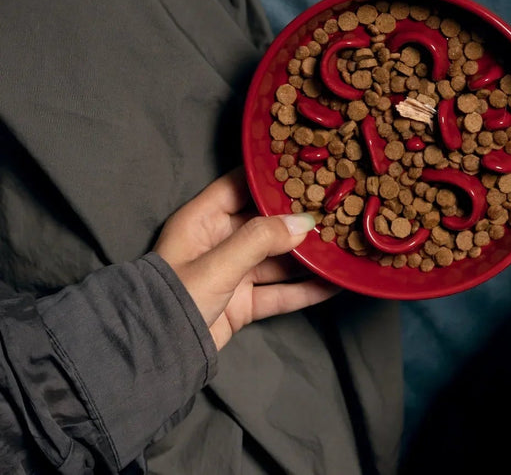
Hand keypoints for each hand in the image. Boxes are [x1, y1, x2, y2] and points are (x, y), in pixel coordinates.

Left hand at [154, 169, 339, 349]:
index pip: (239, 187)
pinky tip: (334, 283)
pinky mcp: (243, 302)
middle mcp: (219, 243)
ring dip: (307, 256)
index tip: (305, 169)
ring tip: (341, 245)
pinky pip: (280, 292)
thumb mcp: (217, 264)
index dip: (270, 177)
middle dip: (298, 219)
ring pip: (278, 259)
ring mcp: (233, 274)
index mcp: (202, 221)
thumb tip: (304, 222)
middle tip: (334, 208)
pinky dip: (306, 290)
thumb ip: (260, 239)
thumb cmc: (175, 298)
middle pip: (265, 224)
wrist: (157, 354)